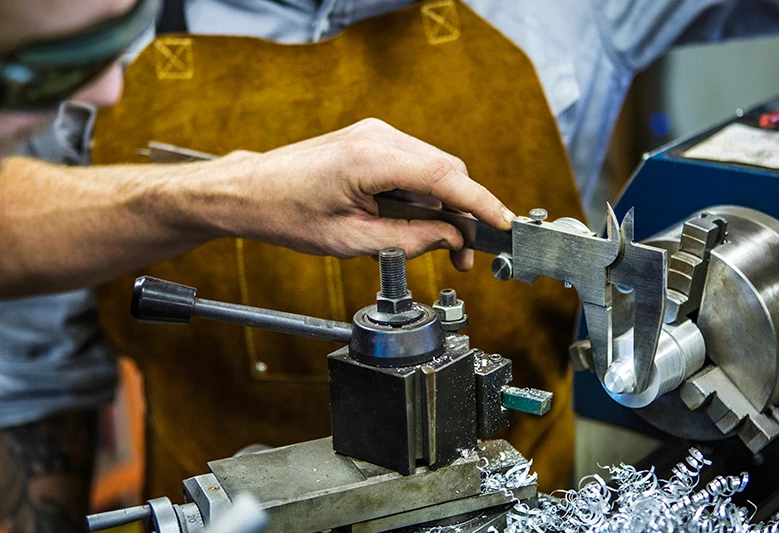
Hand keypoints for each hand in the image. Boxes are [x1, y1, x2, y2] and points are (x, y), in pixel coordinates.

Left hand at [215, 118, 513, 269]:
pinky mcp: (375, 140)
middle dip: (465, 214)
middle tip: (463, 258)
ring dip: (447, 207)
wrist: (252, 191)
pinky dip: (428, 195)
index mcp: (370, 159)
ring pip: (435, 170)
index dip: (481, 203)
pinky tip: (423, 223)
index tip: (504, 224)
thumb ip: (408, 239)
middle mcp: (378, 136)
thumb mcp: (350, 240)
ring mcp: (377, 133)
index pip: (445, 176)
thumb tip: (451, 239)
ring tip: (444, 247)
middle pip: (447, 171)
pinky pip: (417, 167)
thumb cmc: (287, 213)